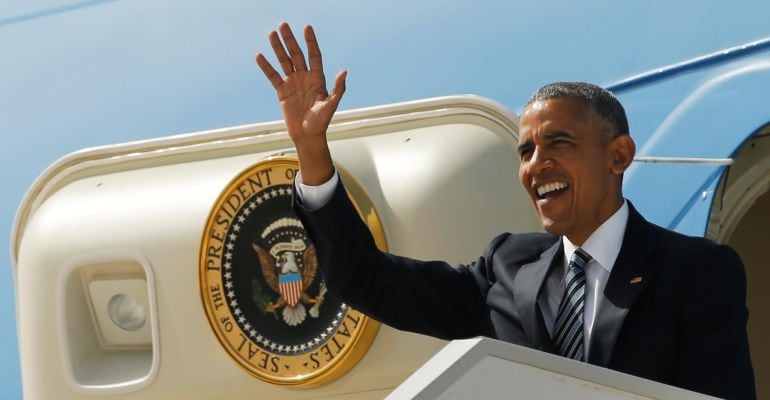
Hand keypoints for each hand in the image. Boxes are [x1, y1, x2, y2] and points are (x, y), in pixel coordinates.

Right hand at [256, 23, 345, 184]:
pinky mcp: (282, 92)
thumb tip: (344, 72)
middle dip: (290, 40)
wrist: (307, 136)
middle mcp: (305, 77)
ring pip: (284, 61)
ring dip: (278, 48)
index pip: (314, 55)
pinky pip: (273, 76)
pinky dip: (266, 67)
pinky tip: (260, 56)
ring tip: (271, 33)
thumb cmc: (321, 122)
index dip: (310, 42)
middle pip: (297, 54)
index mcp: (317, 78)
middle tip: (283, 25)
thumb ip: (338, 89)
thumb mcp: (331, 105)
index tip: (306, 28)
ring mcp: (293, 83)